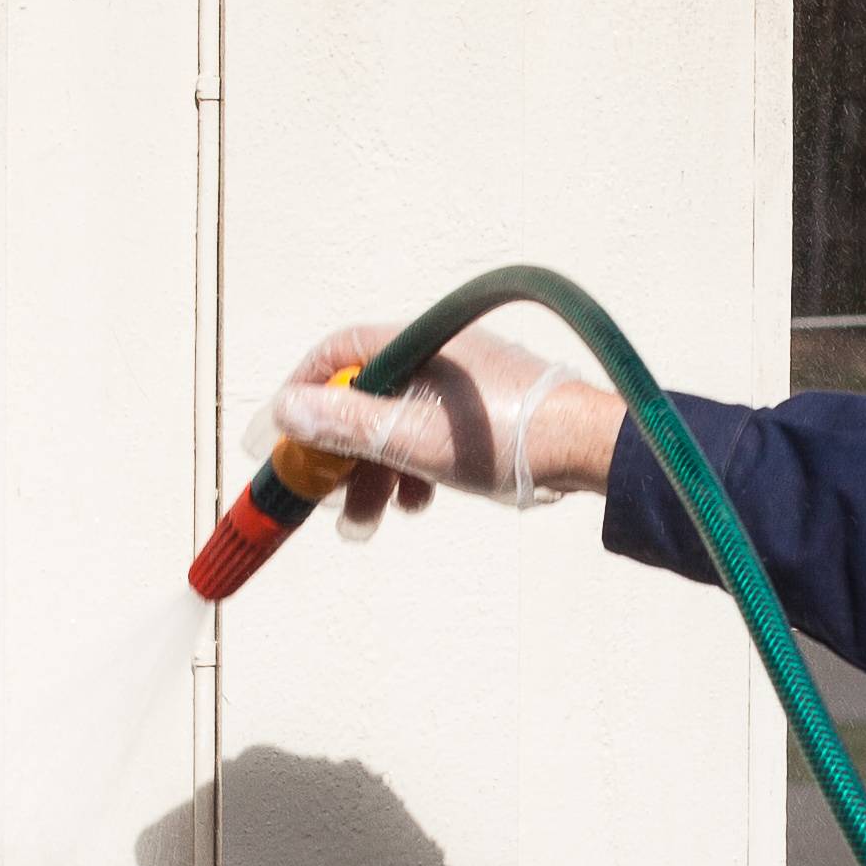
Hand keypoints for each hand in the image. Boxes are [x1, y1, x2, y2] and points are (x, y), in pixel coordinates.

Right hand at [260, 321, 624, 532]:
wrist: (586, 449)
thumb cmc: (504, 435)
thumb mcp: (409, 436)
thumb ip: (344, 423)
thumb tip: (286, 409)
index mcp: (415, 345)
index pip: (336, 355)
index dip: (301, 396)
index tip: (279, 440)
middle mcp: (435, 357)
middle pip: (363, 400)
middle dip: (340, 456)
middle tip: (325, 500)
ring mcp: (460, 386)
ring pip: (395, 426)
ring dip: (374, 475)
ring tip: (370, 520)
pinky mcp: (482, 414)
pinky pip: (429, 438)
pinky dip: (413, 471)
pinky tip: (418, 504)